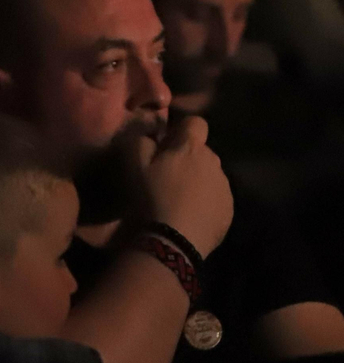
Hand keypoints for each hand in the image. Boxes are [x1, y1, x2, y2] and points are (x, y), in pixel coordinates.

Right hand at [128, 115, 233, 254]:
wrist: (175, 240)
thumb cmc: (152, 197)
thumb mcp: (133, 164)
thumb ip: (141, 140)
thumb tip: (150, 134)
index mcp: (191, 147)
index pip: (196, 122)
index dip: (182, 129)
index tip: (167, 145)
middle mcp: (214, 162)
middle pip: (202, 151)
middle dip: (188, 157)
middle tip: (167, 176)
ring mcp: (225, 187)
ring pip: (210, 174)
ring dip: (197, 180)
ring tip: (179, 199)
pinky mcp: (229, 209)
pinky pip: (216, 197)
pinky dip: (205, 201)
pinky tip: (189, 215)